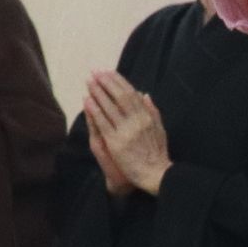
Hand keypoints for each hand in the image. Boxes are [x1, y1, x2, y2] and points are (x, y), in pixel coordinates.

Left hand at [84, 70, 170, 195]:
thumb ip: (153, 111)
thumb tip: (144, 94)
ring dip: (98, 92)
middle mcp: (137, 121)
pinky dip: (95, 110)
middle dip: (106, 83)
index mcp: (147, 117)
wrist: (156, 174)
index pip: (131, 93)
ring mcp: (126, 131)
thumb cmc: (158, 154)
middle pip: (119, 96)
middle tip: (95, 72)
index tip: (109, 72)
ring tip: (89, 82)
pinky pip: (103, 122)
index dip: (119, 81)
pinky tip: (87, 100)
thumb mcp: (160, 129)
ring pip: (110, 107)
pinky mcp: (116, 142)